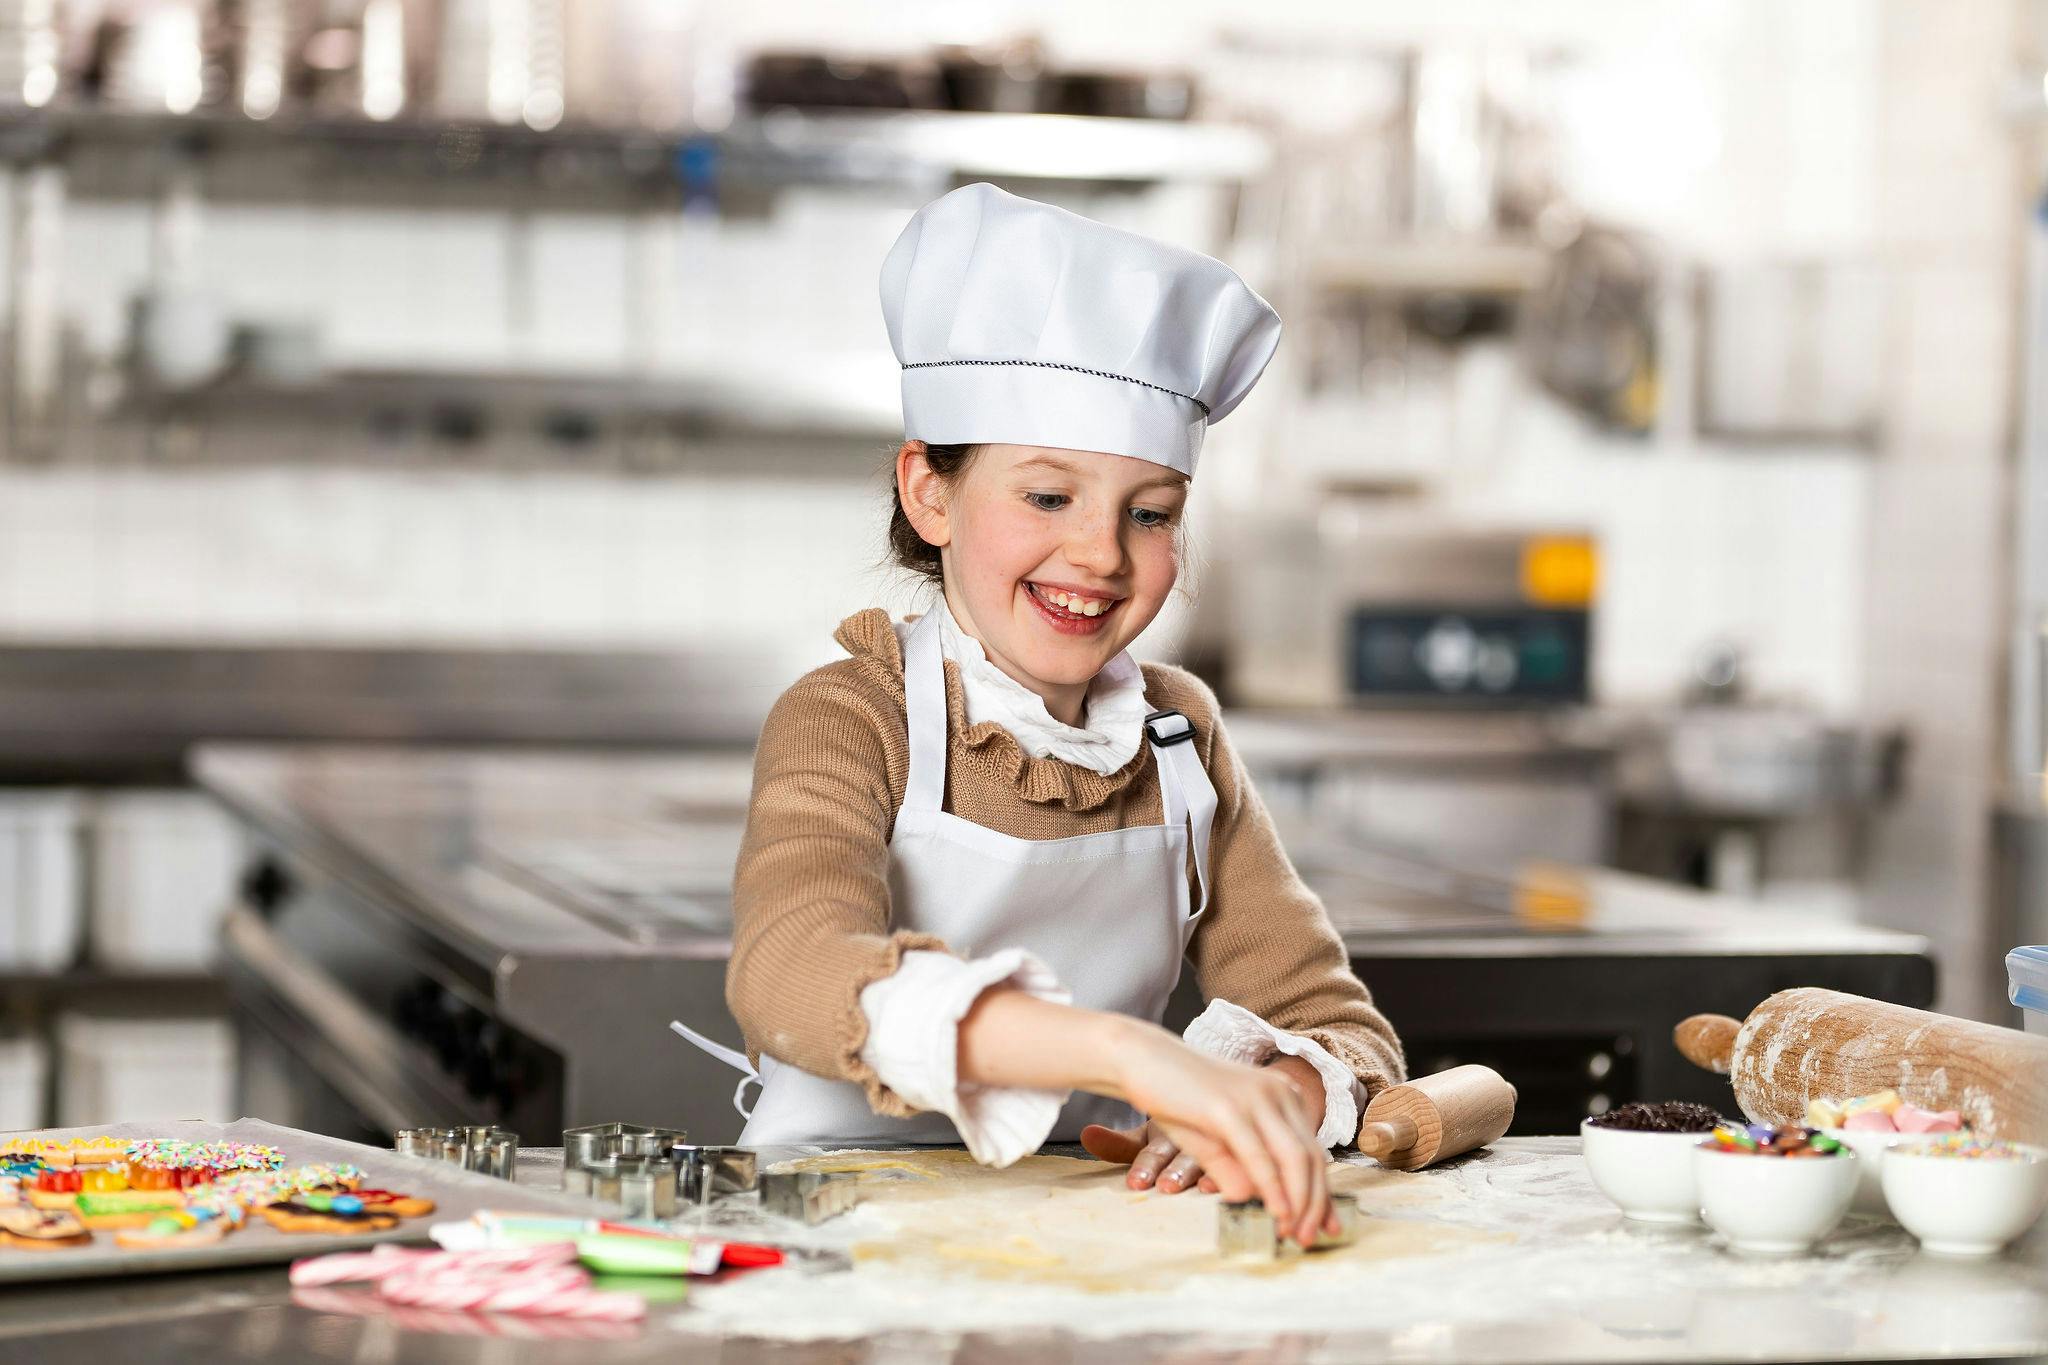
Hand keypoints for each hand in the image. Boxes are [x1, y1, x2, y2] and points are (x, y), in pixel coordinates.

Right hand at [1086, 1024, 1336, 1245]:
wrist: (1139, 1058)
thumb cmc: (1175, 1097)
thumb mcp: (1212, 1139)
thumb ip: (1234, 1166)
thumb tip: (1249, 1199)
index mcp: (1280, 1096)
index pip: (1313, 1152)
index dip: (1322, 1194)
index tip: (1325, 1228)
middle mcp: (1277, 1093)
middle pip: (1312, 1157)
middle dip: (1315, 1204)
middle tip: (1309, 1239)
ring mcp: (1255, 1097)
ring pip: (1294, 1158)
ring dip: (1299, 1202)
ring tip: (1294, 1233)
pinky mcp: (1229, 1107)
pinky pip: (1260, 1155)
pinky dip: (1273, 1188)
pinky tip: (1276, 1212)